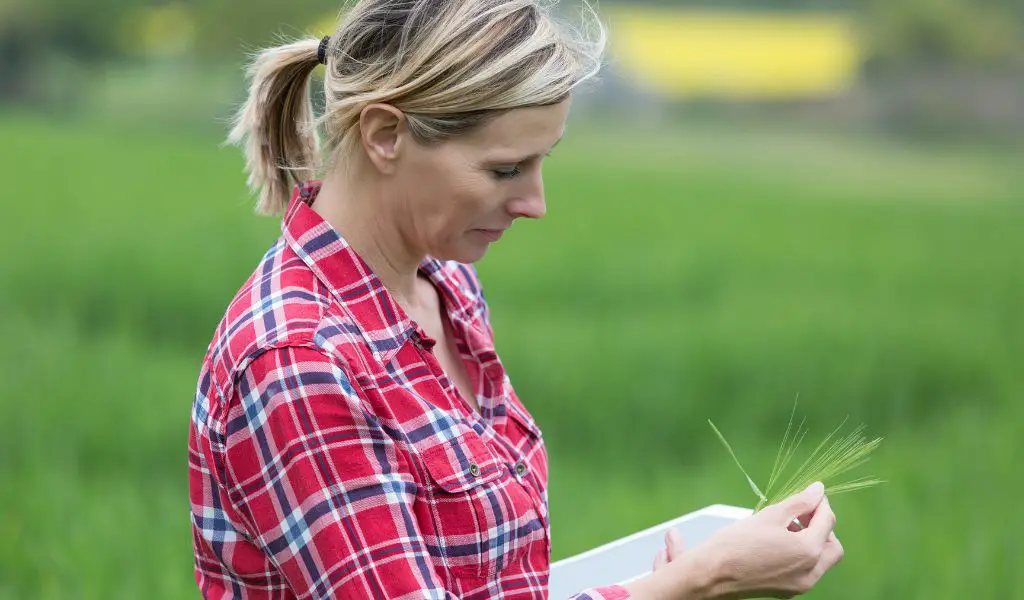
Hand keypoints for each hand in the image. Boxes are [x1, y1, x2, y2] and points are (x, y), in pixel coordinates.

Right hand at [693, 482, 843, 598]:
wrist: (712, 574)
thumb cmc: (736, 543)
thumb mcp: (770, 516)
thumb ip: (799, 502)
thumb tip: (818, 490)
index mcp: (808, 550)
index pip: (827, 521)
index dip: (821, 503)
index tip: (812, 494)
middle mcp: (810, 572)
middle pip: (832, 545)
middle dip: (823, 527)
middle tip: (804, 513)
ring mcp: (800, 585)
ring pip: (822, 560)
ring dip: (814, 541)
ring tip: (789, 527)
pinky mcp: (788, 591)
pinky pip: (807, 571)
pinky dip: (803, 555)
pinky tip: (781, 543)